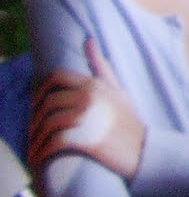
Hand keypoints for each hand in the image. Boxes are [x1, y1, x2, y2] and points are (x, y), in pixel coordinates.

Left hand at [29, 38, 146, 178]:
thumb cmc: (129, 121)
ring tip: (38, 147)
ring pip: (47, 123)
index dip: (41, 90)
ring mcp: (85, 118)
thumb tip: (88, 40)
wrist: (144, 151)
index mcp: (94, 85)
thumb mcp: (118, 90)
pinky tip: (43, 157)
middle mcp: (89, 98)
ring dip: (38, 137)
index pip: (56, 77)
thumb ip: (101, 67)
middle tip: (36, 130)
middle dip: (36, 117)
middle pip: (48, 102)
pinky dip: (43, 151)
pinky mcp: (83, 139)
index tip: (39, 105)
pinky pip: (53, 143)